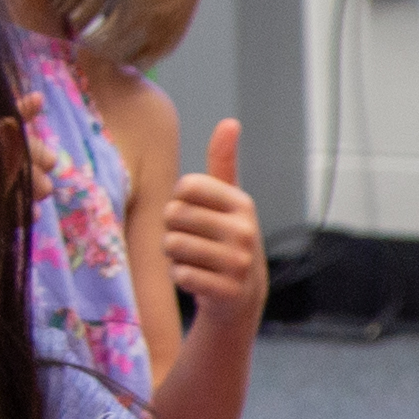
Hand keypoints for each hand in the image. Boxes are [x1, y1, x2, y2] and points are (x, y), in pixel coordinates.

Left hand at [162, 119, 263, 326]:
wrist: (242, 296)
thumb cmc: (226, 239)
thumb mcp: (229, 201)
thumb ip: (224, 162)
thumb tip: (230, 122)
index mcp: (242, 204)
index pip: (186, 186)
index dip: (178, 201)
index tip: (194, 215)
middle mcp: (245, 231)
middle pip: (174, 215)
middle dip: (172, 229)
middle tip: (191, 241)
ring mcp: (239, 262)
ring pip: (173, 245)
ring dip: (174, 255)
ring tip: (194, 260)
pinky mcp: (228, 291)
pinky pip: (180, 275)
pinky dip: (180, 278)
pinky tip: (197, 278)